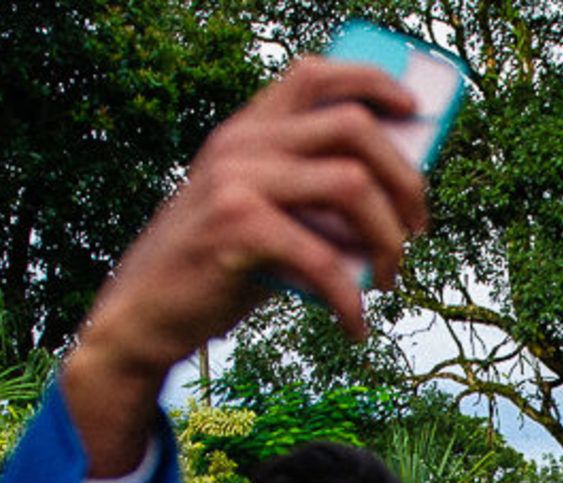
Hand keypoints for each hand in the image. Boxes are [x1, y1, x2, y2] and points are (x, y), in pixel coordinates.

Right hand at [62, 59, 426, 467]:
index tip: (412, 110)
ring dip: (389, 239)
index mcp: (248, 131)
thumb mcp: (263, 211)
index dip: (372, 83)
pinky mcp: (236, 228)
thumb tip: (400, 194)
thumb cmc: (220, 264)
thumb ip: (312, 191)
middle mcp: (241, 144)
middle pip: (354, 128)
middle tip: (417, 228)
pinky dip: (351, 301)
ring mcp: (236, 181)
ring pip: (353, 185)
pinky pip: (325, 260)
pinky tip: (354, 326)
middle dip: (406, 180)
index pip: (315, 75)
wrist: (145, 312)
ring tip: (389, 277)